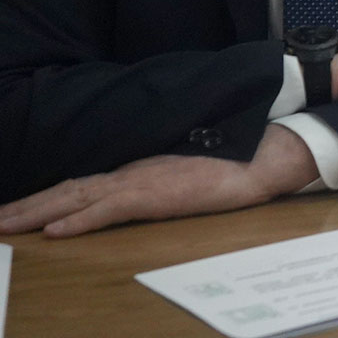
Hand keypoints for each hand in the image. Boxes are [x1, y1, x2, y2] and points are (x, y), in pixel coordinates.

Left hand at [0, 125, 318, 237]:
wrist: (261, 155)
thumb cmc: (232, 164)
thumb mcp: (184, 174)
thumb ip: (156, 183)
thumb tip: (136, 197)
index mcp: (136, 169)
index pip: (79, 184)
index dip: (44, 197)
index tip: (14, 210)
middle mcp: (130, 173)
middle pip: (66, 190)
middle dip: (25, 206)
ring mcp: (140, 182)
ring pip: (75, 198)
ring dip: (34, 213)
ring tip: (2, 225)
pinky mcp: (154, 194)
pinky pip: (106, 209)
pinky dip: (77, 221)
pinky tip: (52, 232)